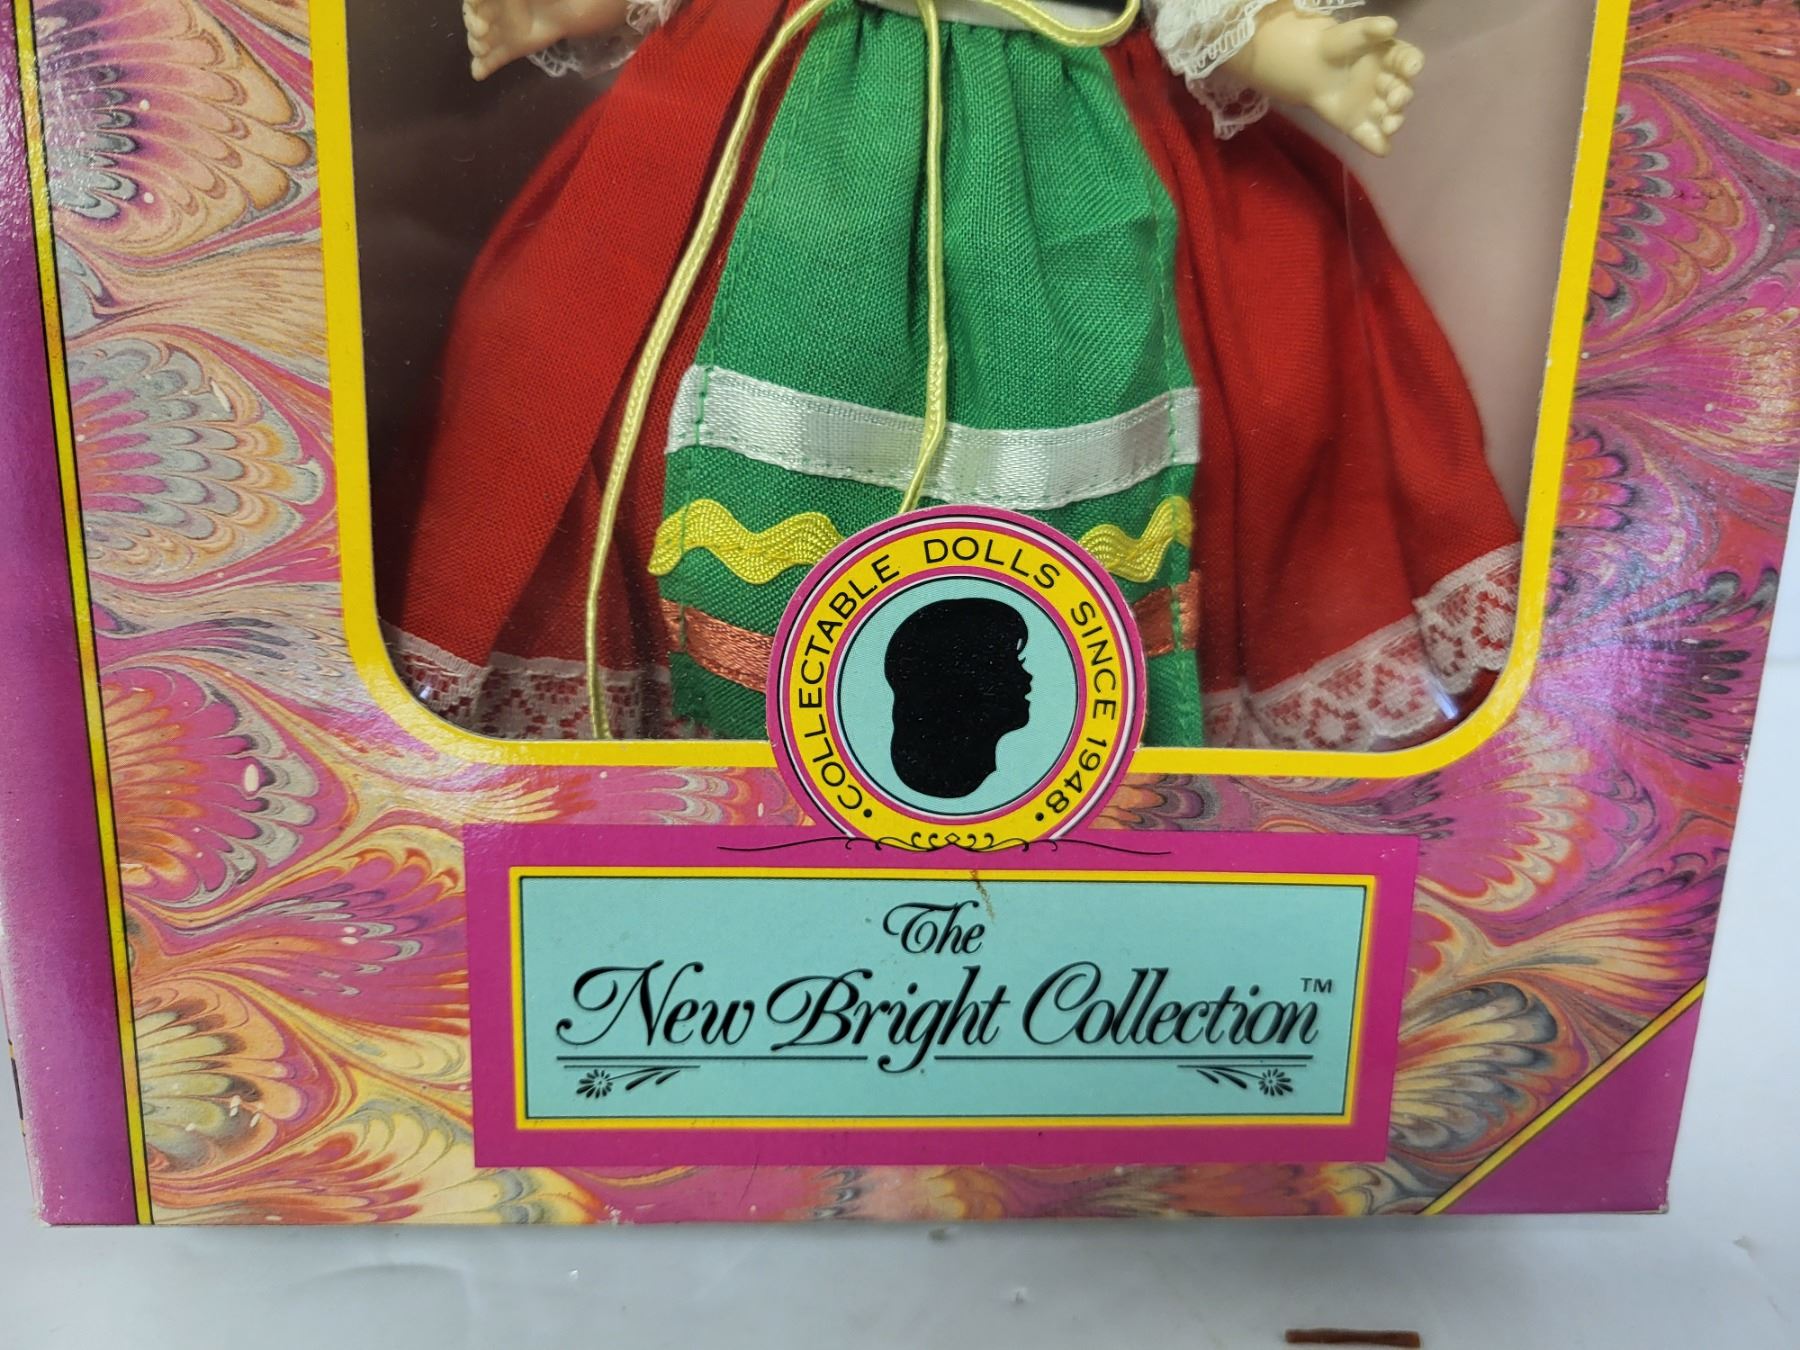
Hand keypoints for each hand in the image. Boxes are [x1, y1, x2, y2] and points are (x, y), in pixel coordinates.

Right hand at [463, 0, 629, 79]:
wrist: (568, 7)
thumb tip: (483, 1)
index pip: (473, 4)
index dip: (472, 11)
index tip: (480, 15)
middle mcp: (493, 13)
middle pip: (473, 22)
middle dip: (473, 27)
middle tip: (482, 31)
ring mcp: (502, 34)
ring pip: (480, 41)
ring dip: (477, 46)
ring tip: (482, 49)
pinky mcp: (512, 50)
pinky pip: (493, 60)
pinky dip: (483, 67)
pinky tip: (478, 74)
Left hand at [1223, 5, 1422, 156]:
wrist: (1310, 68)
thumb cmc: (1336, 46)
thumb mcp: (1352, 32)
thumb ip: (1369, 28)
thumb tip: (1390, 26)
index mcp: (1392, 59)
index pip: (1409, 62)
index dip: (1412, 66)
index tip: (1410, 69)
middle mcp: (1389, 84)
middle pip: (1402, 92)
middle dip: (1401, 97)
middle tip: (1393, 101)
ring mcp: (1375, 106)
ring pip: (1391, 117)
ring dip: (1394, 122)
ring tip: (1388, 125)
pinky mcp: (1359, 124)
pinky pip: (1370, 136)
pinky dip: (1377, 144)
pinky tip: (1381, 150)